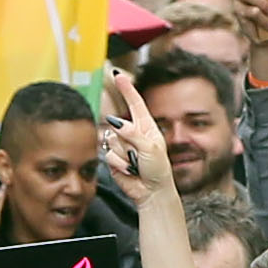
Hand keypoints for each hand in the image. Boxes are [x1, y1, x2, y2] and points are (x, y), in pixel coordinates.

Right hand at [100, 66, 170, 201]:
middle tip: (141, 156)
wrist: (151, 192)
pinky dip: (120, 164)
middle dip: (128, 141)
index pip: (134, 103)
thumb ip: (134, 134)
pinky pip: (109, 155)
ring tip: (137, 164)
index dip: (126, 88)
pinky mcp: (113, 158)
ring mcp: (121, 145)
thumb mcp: (152, 148)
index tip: (118, 75)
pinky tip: (129, 170)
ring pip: (112, 141)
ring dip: (125, 155)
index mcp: (146, 127)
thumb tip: (116, 123)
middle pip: (118, 125)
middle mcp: (132, 133)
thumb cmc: (158, 169)